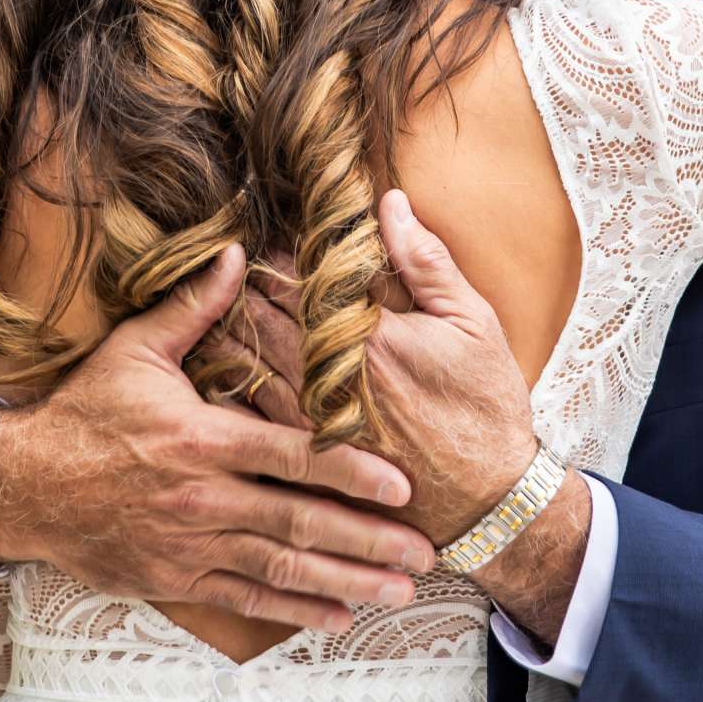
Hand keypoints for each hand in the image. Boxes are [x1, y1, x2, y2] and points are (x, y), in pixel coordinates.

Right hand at [0, 246, 435, 634]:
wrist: (24, 484)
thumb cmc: (85, 412)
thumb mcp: (135, 350)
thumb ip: (194, 307)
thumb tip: (238, 253)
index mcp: (201, 438)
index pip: (292, 456)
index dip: (351, 471)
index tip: (401, 485)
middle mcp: (203, 498)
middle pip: (301, 522)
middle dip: (368, 540)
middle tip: (425, 552)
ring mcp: (190, 544)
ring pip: (282, 568)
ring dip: (346, 582)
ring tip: (398, 591)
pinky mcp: (175, 578)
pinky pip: (245, 598)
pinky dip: (294, 610)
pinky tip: (337, 617)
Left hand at [224, 196, 591, 644]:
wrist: (486, 500)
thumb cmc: (484, 406)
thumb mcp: (472, 322)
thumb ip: (426, 261)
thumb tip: (389, 201)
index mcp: (364, 336)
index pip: (297, 277)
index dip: (278, 253)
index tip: (268, 237)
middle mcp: (326, 377)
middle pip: (261, 314)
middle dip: (244, 285)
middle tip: (231, 263)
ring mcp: (309, 419)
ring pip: (246, 359)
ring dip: (228, 327)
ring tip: (216, 304)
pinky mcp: (304, 453)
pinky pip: (248, 409)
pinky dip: (231, 379)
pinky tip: (219, 362)